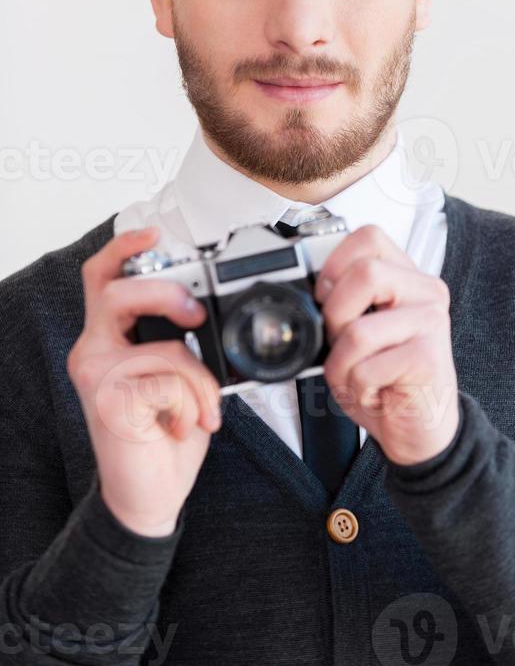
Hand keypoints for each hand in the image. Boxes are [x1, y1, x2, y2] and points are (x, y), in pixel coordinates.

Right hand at [67, 227, 221, 536]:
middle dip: (168, 295)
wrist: (149, 495)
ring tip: (203, 405)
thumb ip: (179, 342)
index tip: (152, 233)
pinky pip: (167, 381)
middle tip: (197, 317)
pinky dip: (193, 402)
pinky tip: (185, 425)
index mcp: (108, 338)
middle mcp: (93, 351)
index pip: (103, 278)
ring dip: (196, 376)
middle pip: (118, 292)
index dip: (123, 249)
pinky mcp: (110, 403)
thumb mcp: (178, 377)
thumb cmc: (165, 433)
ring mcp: (97, 377)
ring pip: (157, 344)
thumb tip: (206, 316)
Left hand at [315, 224, 459, 466]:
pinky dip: (357, 388)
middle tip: (341, 342)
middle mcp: (426, 292)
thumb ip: (343, 301)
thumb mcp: (357, 331)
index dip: (334, 263)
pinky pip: (365, 368)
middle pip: (364, 274)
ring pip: (357, 329)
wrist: (419, 430)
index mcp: (408, 277)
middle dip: (334, 315)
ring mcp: (431, 323)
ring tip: (359, 375)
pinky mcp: (429, 358)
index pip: (369, 237)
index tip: (325, 296)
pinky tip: (377, 392)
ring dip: (341, 363)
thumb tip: (308, 286)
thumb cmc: (386, 379)